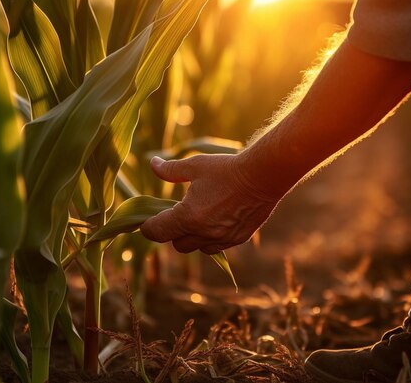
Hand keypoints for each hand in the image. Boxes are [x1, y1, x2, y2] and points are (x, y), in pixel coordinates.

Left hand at [140, 154, 279, 253]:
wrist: (263, 176)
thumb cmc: (227, 169)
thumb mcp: (195, 165)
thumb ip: (170, 170)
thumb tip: (152, 163)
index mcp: (188, 216)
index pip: (157, 232)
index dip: (148, 227)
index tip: (146, 221)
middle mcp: (203, 233)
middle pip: (176, 244)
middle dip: (172, 231)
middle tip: (175, 214)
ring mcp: (221, 239)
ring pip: (197, 248)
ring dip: (192, 237)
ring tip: (196, 217)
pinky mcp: (237, 239)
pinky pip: (216, 247)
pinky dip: (210, 238)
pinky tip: (214, 220)